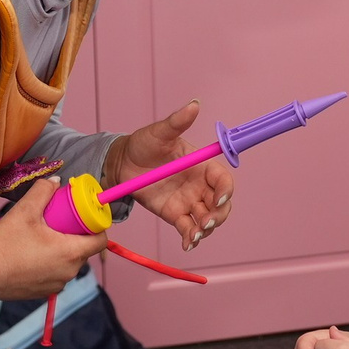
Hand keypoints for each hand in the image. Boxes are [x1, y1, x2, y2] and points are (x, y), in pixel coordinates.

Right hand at [0, 176, 107, 305]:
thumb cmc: (4, 243)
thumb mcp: (25, 210)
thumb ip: (43, 191)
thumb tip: (56, 181)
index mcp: (71, 253)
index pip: (101, 240)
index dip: (96, 226)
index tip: (84, 216)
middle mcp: (69, 273)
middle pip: (84, 250)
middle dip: (76, 235)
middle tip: (59, 222)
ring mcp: (56, 285)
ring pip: (69, 263)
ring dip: (63, 250)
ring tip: (44, 237)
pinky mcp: (43, 293)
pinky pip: (56, 274)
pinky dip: (51, 263)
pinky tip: (33, 253)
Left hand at [108, 101, 233, 251]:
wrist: (122, 164)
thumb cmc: (143, 144)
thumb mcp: (159, 132)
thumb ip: (177, 122)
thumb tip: (194, 104)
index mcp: (202, 166)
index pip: (223, 180)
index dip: (225, 190)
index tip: (218, 198)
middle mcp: (200, 185)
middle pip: (222, 204)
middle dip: (219, 215)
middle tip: (206, 221)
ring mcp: (189, 202)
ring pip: (208, 220)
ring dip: (206, 229)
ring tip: (194, 234)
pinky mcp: (175, 215)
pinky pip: (189, 229)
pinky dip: (191, 239)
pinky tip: (187, 244)